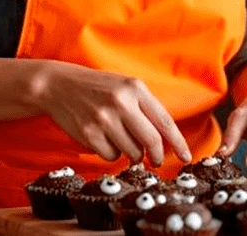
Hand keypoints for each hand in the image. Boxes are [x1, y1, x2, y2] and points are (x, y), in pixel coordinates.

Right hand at [36, 61, 191, 165]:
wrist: (59, 85)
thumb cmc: (98, 88)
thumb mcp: (125, 87)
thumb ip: (146, 109)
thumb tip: (165, 142)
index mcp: (135, 88)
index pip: (165, 121)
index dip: (178, 143)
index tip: (187, 157)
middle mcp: (121, 102)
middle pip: (151, 141)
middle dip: (156, 156)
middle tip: (155, 161)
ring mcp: (104, 119)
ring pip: (131, 152)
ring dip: (131, 153)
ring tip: (119, 138)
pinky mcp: (89, 134)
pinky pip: (111, 156)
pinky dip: (111, 153)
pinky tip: (102, 138)